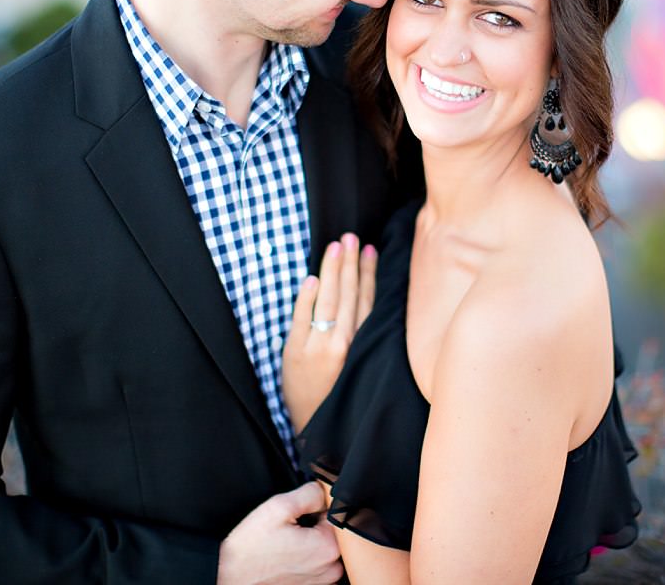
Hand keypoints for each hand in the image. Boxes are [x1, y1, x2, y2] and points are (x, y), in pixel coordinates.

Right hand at [217, 482, 340, 584]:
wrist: (229, 576)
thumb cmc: (250, 548)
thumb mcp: (278, 507)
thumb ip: (309, 493)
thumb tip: (324, 491)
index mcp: (327, 546)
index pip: (334, 513)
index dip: (315, 508)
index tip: (297, 515)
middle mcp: (330, 568)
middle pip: (332, 533)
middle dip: (314, 525)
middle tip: (289, 530)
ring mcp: (323, 582)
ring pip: (325, 550)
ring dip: (310, 543)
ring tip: (286, 545)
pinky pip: (318, 567)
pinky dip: (306, 560)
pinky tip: (287, 558)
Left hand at [283, 233, 376, 432]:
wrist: (317, 428)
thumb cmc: (340, 396)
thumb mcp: (359, 365)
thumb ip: (361, 335)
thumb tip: (364, 301)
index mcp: (361, 346)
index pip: (366, 301)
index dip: (367, 274)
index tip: (369, 250)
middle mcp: (343, 343)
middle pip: (348, 295)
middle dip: (349, 264)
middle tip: (350, 237)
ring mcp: (318, 347)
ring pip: (328, 302)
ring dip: (332, 272)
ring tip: (336, 247)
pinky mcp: (295, 353)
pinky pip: (302, 319)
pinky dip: (306, 299)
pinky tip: (312, 280)